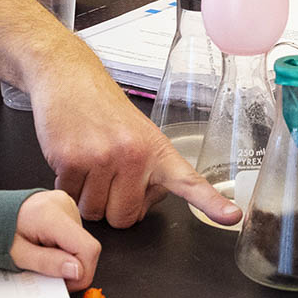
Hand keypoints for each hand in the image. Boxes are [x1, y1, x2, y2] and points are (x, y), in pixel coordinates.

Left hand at [9, 191, 100, 289]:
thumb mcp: (18, 256)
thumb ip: (48, 263)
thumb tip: (77, 271)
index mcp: (50, 215)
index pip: (88, 248)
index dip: (81, 272)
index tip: (64, 281)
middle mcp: (63, 204)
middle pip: (87, 247)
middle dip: (70, 265)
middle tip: (45, 265)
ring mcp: (67, 202)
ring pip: (82, 242)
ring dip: (66, 255)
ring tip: (41, 250)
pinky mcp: (67, 205)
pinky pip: (76, 233)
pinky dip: (64, 245)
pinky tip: (46, 242)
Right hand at [30, 64, 243, 227]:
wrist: (69, 79)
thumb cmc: (103, 110)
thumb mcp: (139, 136)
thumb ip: (150, 172)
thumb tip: (147, 202)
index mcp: (158, 151)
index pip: (189, 182)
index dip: (211, 204)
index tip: (232, 217)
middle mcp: (134, 155)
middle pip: (124, 218)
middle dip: (111, 207)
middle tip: (107, 177)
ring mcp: (102, 158)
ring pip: (94, 213)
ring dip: (87, 197)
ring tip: (89, 165)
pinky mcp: (71, 161)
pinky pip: (69, 198)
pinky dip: (66, 187)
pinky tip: (71, 161)